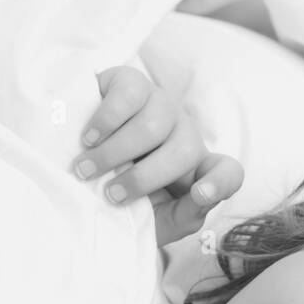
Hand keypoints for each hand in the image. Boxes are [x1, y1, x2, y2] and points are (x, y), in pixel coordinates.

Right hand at [74, 66, 243, 247]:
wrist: (75, 173)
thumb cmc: (120, 200)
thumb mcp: (155, 221)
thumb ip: (183, 216)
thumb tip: (200, 196)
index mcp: (197, 170)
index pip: (228, 172)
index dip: (220, 182)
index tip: (201, 194)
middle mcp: (184, 133)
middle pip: (185, 149)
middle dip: (143, 178)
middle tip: (110, 195)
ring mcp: (160, 104)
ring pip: (153, 125)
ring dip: (114, 153)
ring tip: (85, 170)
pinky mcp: (131, 82)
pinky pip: (128, 95)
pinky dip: (104, 121)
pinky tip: (88, 139)